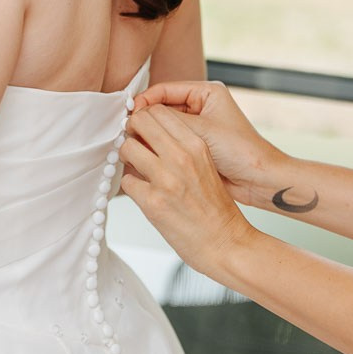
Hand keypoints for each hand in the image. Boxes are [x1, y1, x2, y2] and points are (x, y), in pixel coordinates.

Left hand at [119, 104, 251, 275]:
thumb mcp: (205, 165)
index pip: (159, 111)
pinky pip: (126, 181)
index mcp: (196, 145)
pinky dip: (132, 186)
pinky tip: (144, 193)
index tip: (142, 127)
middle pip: (140, 121)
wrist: (226, 243)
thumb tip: (147, 134)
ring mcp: (165, 180)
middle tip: (133, 142)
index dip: (145, 116)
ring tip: (137, 168)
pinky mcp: (152, 203)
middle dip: (132, 130)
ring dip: (127, 157)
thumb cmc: (216, 208)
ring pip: (127, 148)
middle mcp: (181, 157)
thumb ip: (180, 147)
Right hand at [131, 80, 280, 206]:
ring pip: (165, 126)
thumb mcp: (200, 130)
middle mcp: (202, 106)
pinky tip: (148, 152)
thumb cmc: (242, 151)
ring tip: (135, 141)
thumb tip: (140, 115)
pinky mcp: (196, 145)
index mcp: (207, 92)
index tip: (129, 112)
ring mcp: (198, 126)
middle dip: (146, 118)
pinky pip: (171, 141)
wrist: (259, 179)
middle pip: (163, 106)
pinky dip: (159, 146)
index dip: (146, 100)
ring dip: (151, 133)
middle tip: (128, 129)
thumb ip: (168, 120)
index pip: (166, 89)